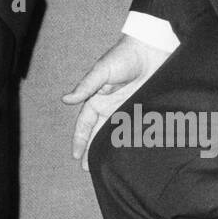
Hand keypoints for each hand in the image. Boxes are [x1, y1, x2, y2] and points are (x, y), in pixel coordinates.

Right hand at [62, 34, 171, 170]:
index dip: (80, 140)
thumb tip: (65, 100)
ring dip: (111, 150)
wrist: (152, 48)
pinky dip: (131, 143)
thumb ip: (85, 87)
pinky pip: (135, 130)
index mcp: (97, 99)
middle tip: (88, 170)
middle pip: (98, 134)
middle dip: (92, 150)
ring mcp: (127, 110)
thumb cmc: (123, 56)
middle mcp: (110, 107)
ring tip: (107, 168)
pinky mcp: (143, 110)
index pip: (85, 124)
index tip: (76, 157)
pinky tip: (129, 155)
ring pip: (116, 136)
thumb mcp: (101, 71)